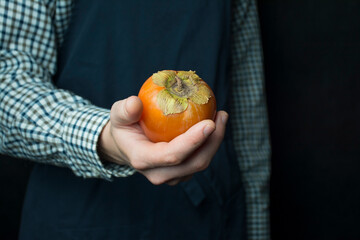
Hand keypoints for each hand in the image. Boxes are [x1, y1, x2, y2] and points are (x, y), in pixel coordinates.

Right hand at [98, 96, 227, 184]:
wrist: (124, 146)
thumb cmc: (123, 127)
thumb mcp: (118, 115)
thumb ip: (125, 110)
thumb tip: (135, 102)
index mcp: (143, 160)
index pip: (172, 155)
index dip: (193, 141)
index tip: (210, 123)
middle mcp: (159, 173)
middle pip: (194, 163)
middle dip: (213, 141)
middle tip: (221, 115)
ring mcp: (171, 176)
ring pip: (200, 163)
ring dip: (215, 142)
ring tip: (221, 116)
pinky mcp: (181, 173)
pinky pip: (199, 160)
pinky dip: (210, 144)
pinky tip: (214, 124)